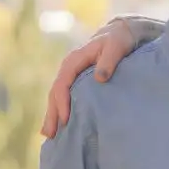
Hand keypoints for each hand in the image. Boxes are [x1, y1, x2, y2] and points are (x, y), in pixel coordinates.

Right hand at [41, 20, 140, 137]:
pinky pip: (65, 97)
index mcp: (74, 61)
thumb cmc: (119, 40)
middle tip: (49, 134)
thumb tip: (99, 78)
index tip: (66, 119)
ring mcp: (71, 75)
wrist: (120, 33)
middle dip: (52, 113)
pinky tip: (60, 125)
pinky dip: (61, 110)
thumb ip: (108, 61)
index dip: (62, 102)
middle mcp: (69, 68)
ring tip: (49, 135)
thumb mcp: (116, 47)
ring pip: (57, 97)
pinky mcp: (76, 81)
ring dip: (52, 115)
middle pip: (55, 93)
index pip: (63, 84)